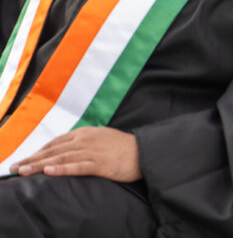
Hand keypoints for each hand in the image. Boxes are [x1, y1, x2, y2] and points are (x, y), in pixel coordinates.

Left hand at [10, 127, 141, 181]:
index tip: (24, 160)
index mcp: (85, 133)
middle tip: (14, 168)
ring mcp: (92, 151)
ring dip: (39, 165)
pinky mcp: (100, 163)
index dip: (38, 152)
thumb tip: (68, 149)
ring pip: (60, 158)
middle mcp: (86, 140)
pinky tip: (48, 171)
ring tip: (23, 171)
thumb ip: (84, 141)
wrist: (146, 151)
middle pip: (53, 150)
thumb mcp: (101, 138)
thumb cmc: (124, 148)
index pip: (56, 142)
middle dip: (32, 159)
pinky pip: (77, 166)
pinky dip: (61, 169)